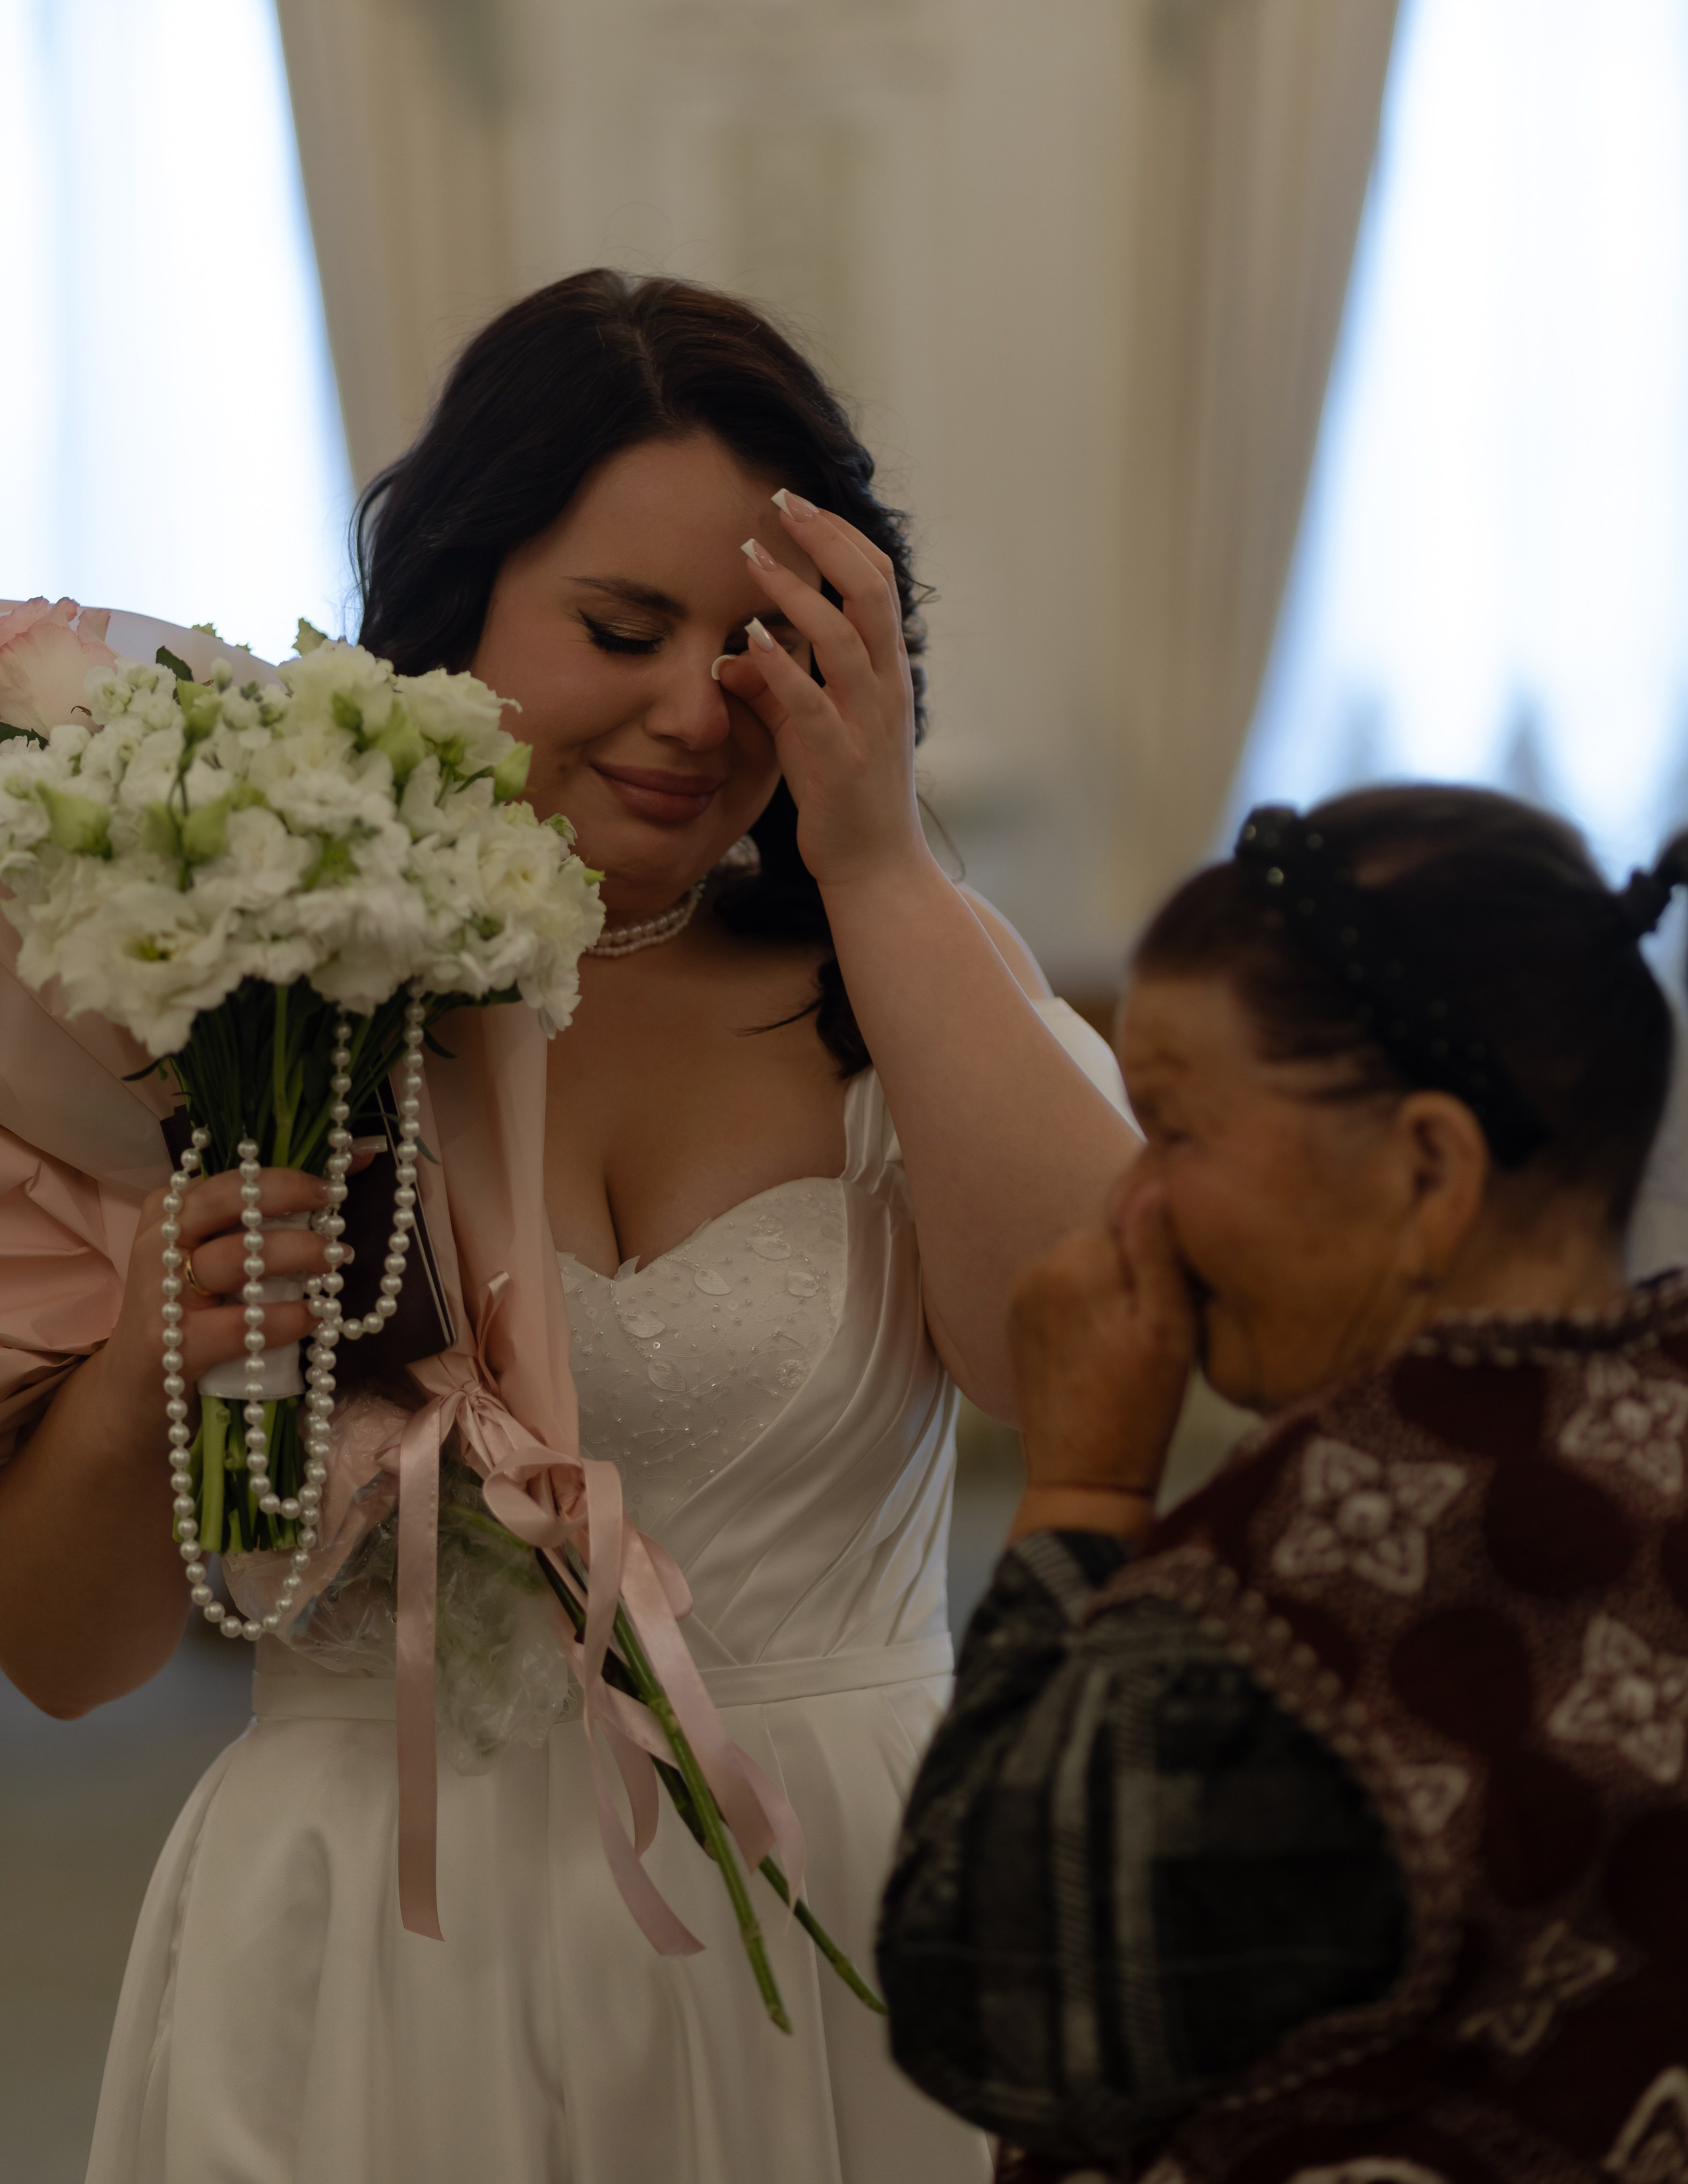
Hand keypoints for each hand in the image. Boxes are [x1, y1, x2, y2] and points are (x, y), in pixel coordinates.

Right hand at [96, 1166, 333, 1412]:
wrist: (131, 1391)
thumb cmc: (189, 1316)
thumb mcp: (209, 1262)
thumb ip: (254, 1227)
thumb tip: (331, 1189)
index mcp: (169, 1214)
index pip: (231, 1177)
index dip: (290, 1171)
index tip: (344, 1168)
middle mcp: (159, 1244)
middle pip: (226, 1200)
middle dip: (287, 1194)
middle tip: (333, 1204)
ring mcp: (162, 1294)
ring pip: (235, 1257)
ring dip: (295, 1253)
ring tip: (334, 1260)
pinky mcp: (172, 1345)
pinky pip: (241, 1324)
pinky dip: (284, 1318)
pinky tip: (312, 1316)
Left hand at [715, 491, 926, 891]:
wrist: (877, 869)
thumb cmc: (847, 797)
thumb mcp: (811, 732)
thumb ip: (776, 689)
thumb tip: (732, 654)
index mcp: (887, 672)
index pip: (879, 582)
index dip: (843, 537)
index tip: (801, 506)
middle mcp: (885, 687)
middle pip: (870, 590)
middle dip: (826, 539)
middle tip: (780, 501)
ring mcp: (865, 722)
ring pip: (842, 637)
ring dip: (794, 591)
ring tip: (749, 555)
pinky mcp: (838, 760)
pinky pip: (810, 701)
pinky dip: (780, 665)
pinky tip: (748, 638)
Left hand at [1007, 1174, 1195, 1538]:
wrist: (1083, 1478)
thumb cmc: (1140, 1406)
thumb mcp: (1169, 1328)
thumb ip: (1158, 1252)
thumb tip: (1153, 1184)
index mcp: (1077, 1258)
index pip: (1132, 1212)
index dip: (1164, 1245)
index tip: (1181, 1289)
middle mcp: (1039, 1266)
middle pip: (1106, 1238)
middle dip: (1135, 1266)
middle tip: (1161, 1321)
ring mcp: (1022, 1294)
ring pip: (1086, 1264)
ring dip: (1112, 1288)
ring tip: (1134, 1341)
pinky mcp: (1018, 1322)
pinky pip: (1065, 1291)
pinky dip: (1088, 1308)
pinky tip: (1107, 1350)